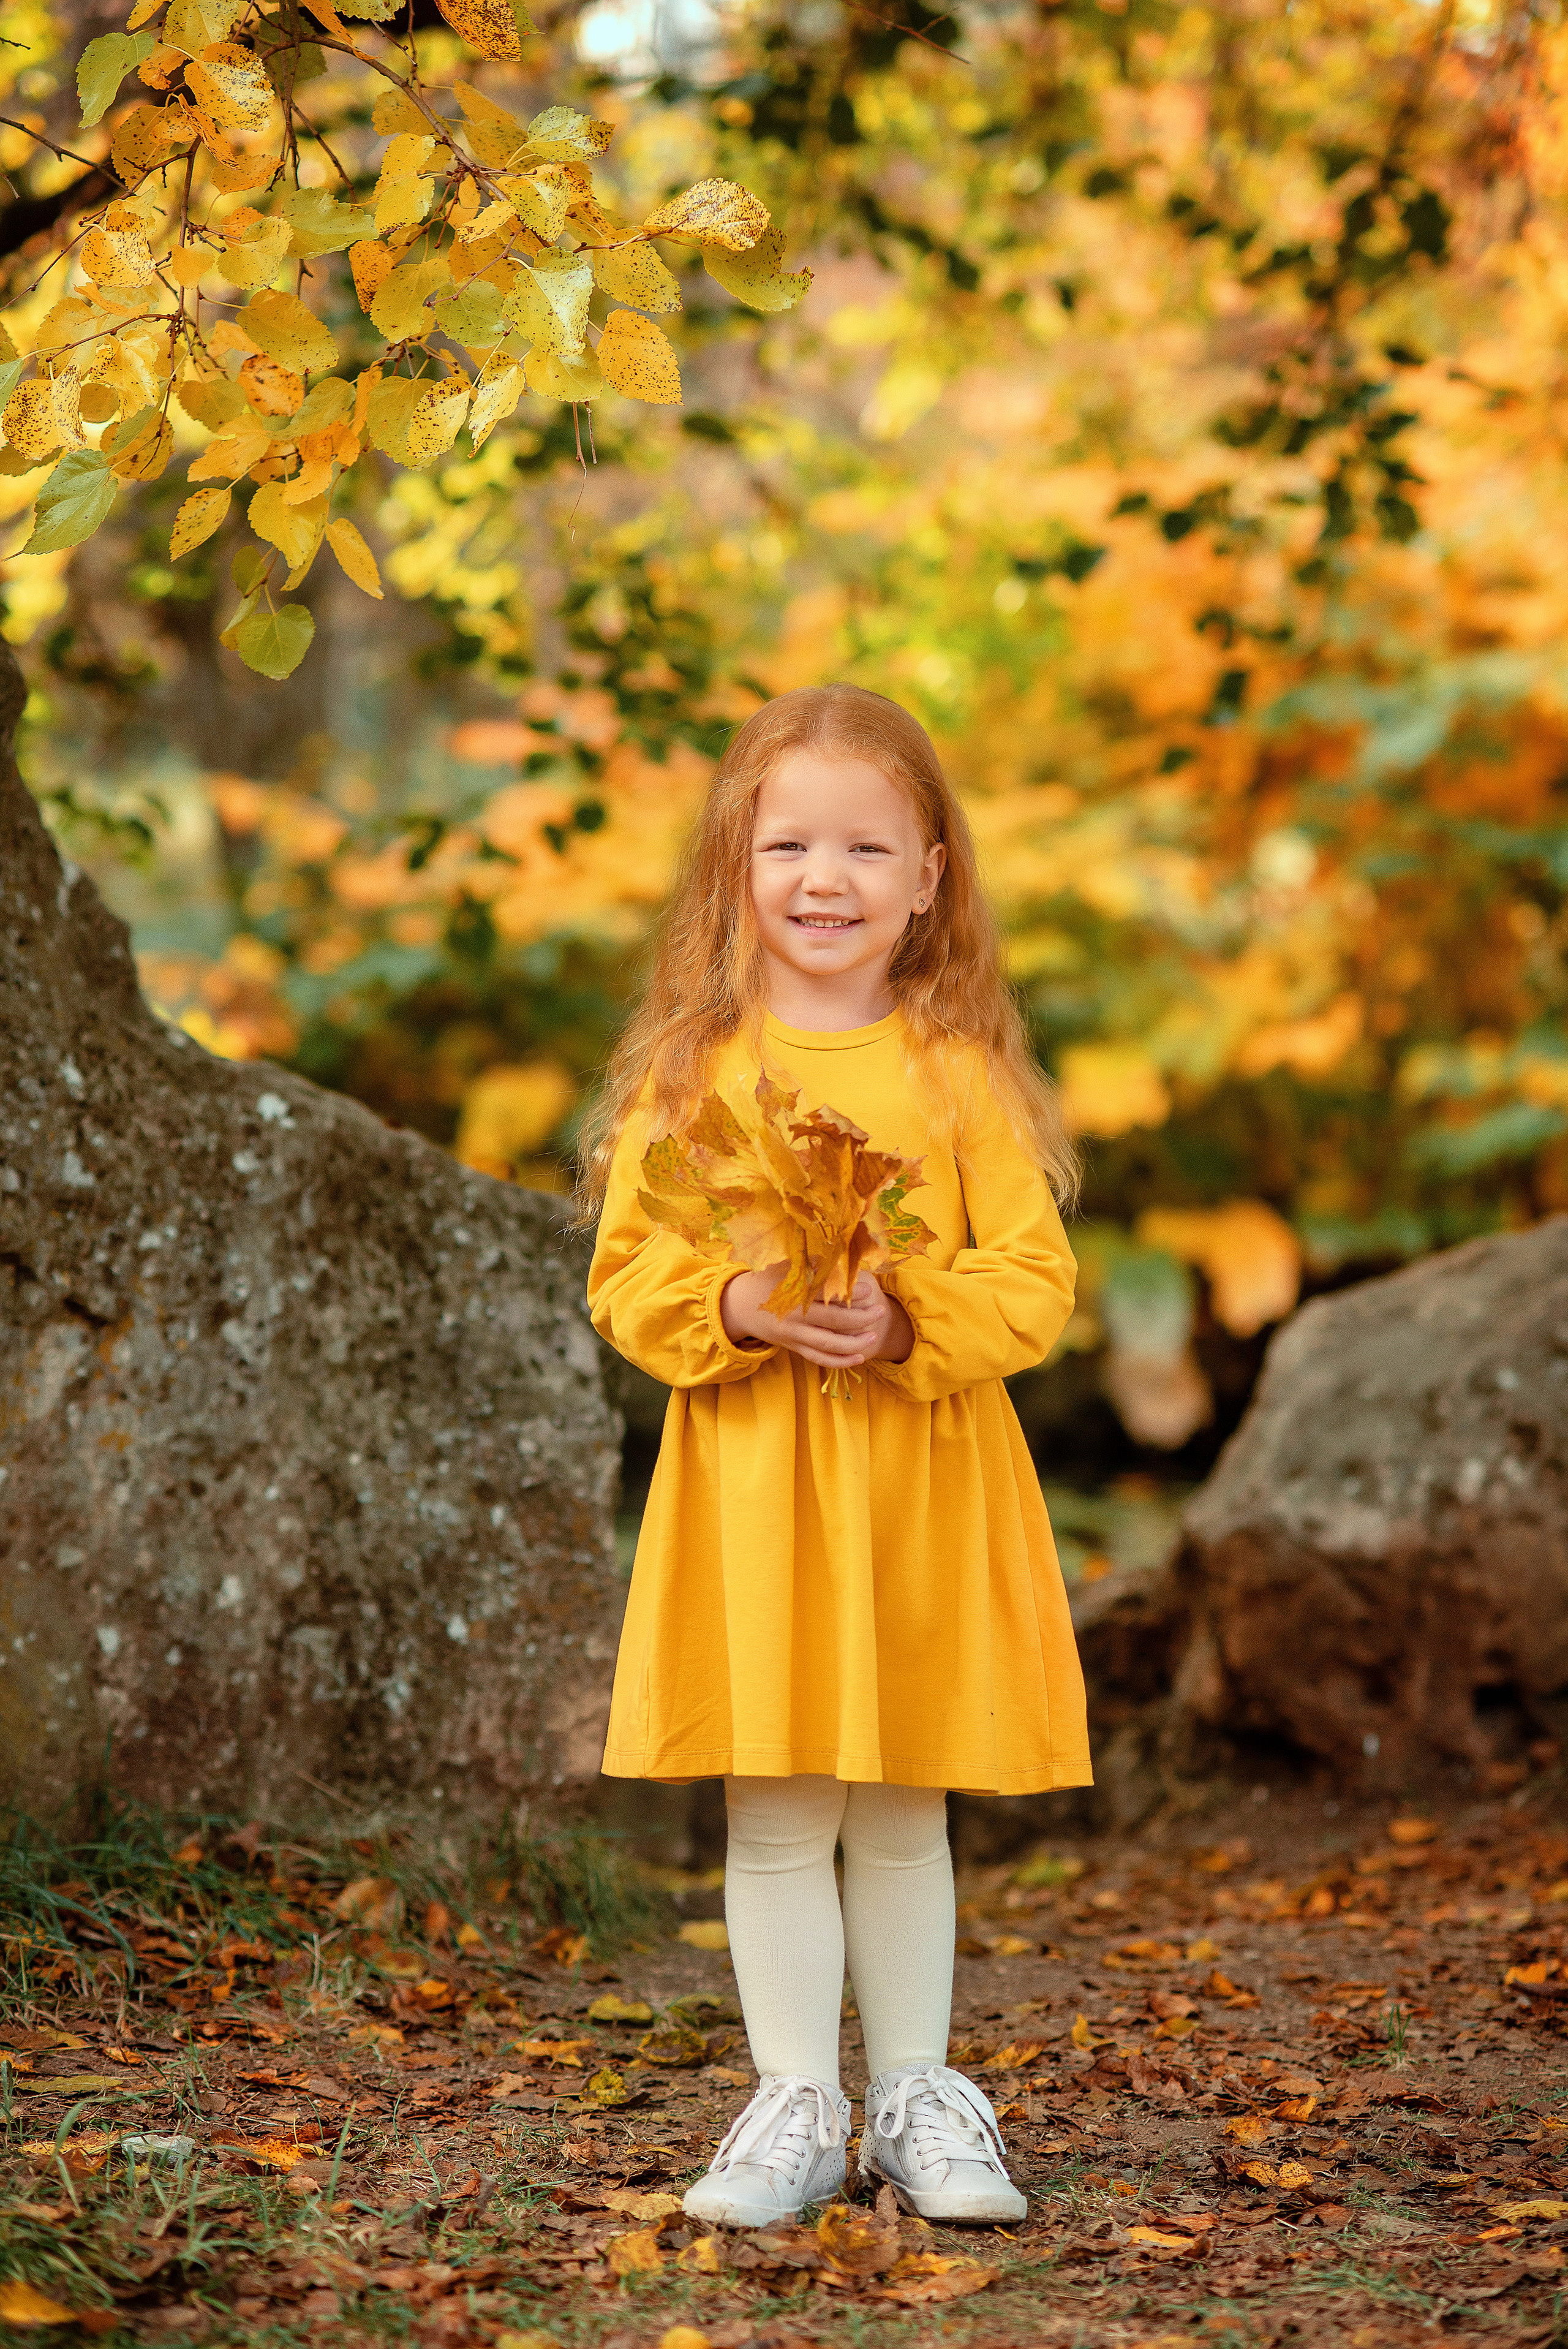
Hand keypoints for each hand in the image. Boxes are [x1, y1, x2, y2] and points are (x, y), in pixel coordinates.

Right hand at [720, 1267, 914, 1372]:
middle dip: (860, 1318)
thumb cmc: (770, 1280)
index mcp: (794, 1291)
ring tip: (873, 1336)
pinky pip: (819, 1359)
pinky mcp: (794, 1348)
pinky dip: (839, 1362)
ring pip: (828, 1344)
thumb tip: (847, 1260)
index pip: (826, 1293)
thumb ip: (816, 1265)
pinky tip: (858, 1357)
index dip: (849, 1292)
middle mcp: (795, 1316)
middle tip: (879, 1310)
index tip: (869, 1288)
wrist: (741, 1306)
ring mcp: (794, 1335)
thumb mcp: (789, 1267)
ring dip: (853, 1343)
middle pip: (832, 1321)